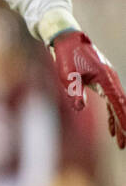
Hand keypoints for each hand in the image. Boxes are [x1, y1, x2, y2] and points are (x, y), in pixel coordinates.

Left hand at [51, 30, 125, 148]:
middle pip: (121, 106)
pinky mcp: (102, 82)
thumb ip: (74, 90)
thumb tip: (80, 108)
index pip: (117, 101)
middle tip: (124, 145)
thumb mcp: (66, 74)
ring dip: (119, 123)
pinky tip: (111, 128)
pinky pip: (111, 102)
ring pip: (117, 105)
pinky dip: (112, 115)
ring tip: (120, 142)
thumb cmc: (66, 56)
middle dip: (124, 125)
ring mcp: (108, 80)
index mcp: (105, 77)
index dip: (123, 117)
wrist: (68, 40)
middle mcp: (110, 79)